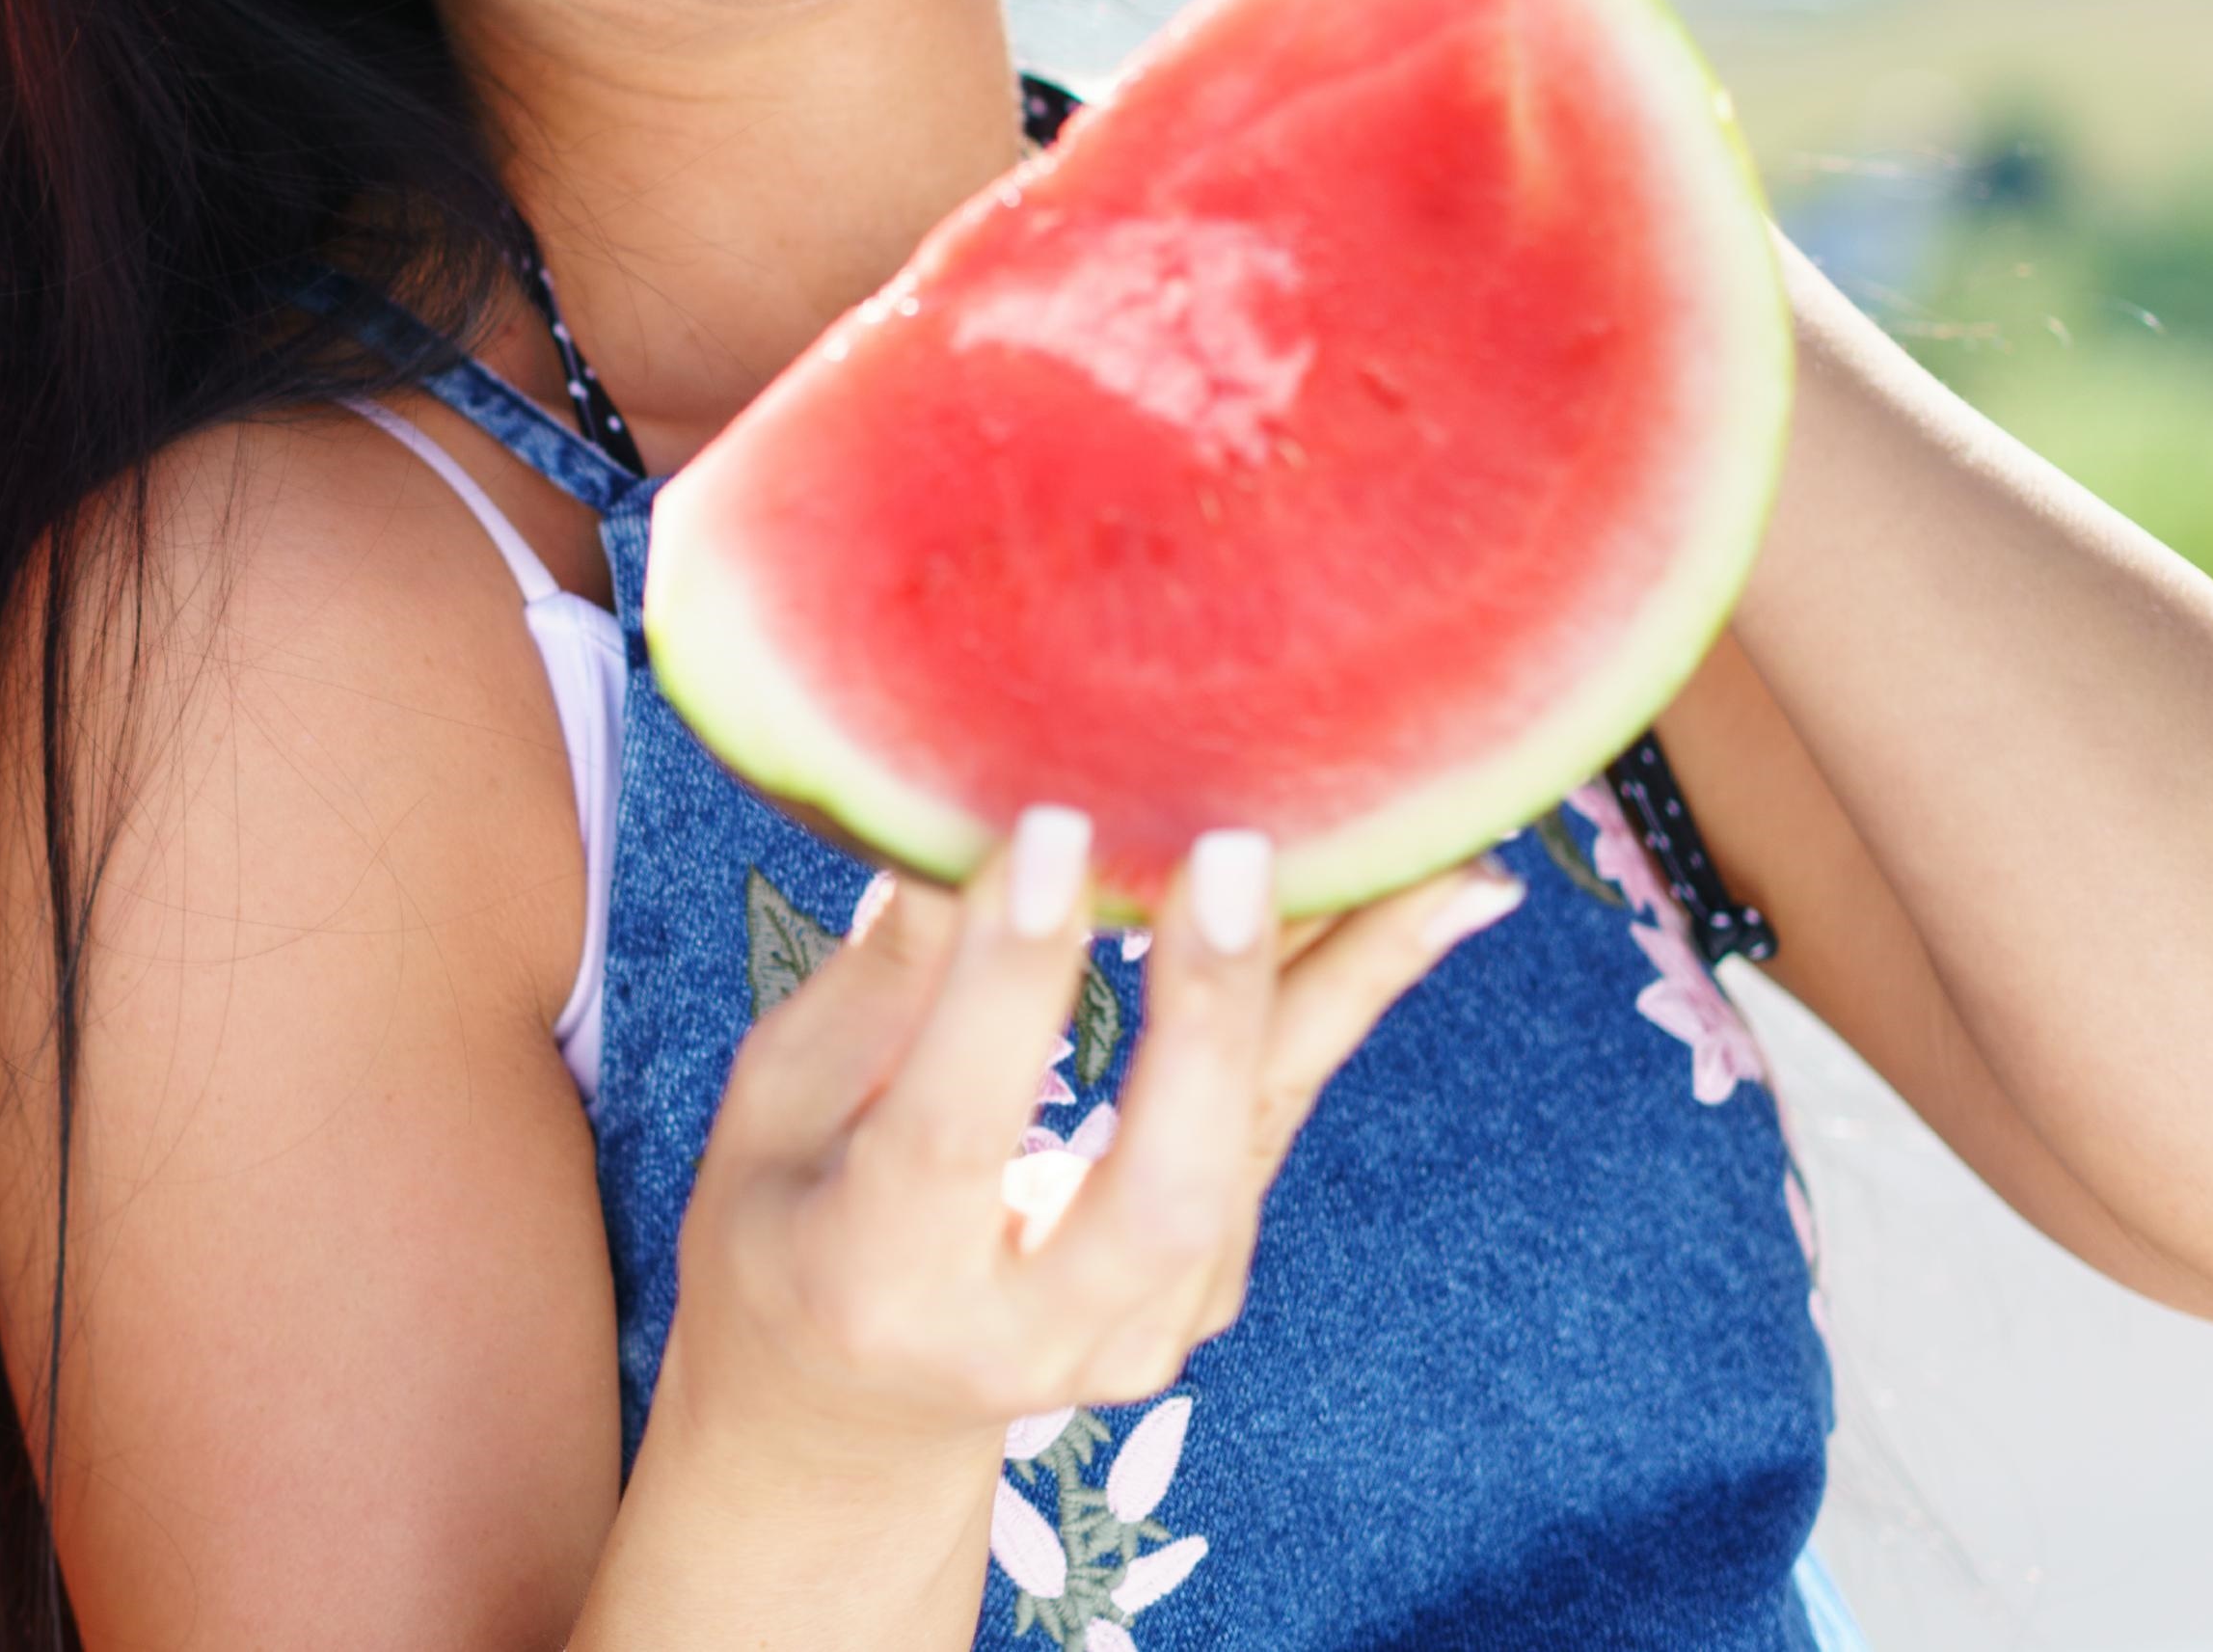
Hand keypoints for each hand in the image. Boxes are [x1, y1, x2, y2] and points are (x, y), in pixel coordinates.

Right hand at [643, 810, 1515, 1516]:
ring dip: (1342, 989)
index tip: (1050, 828)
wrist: (848, 1407)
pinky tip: (1429, 895)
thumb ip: (877, 983)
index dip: (1007, 982)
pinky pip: (1275, 1123)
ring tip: (1436, 859)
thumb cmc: (784, 1213)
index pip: (957, 1126)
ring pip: (1250, 1149)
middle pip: (1157, 1187)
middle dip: (1207, 1010)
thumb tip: (965, 806)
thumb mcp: (776, 1102)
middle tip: (1240, 852)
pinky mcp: (1204, 1292)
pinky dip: (1345, 999)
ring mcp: (1136, 1334)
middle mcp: (1024, 1332)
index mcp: (877, 1279)